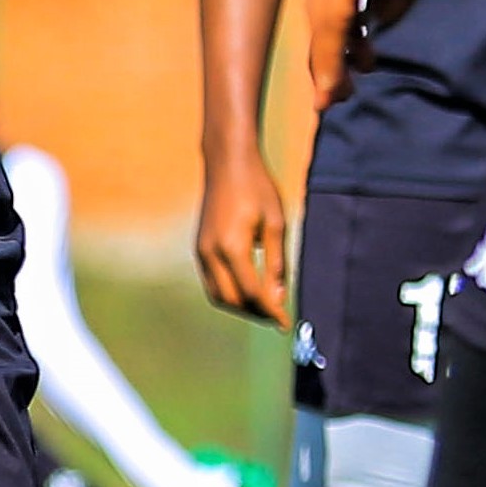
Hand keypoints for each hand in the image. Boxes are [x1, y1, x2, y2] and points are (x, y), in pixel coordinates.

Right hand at [194, 150, 292, 326]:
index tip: (287, 324)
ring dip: (241, 305)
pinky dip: (230, 292)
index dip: (272, 312)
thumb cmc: (256, 188)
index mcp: (232, 248)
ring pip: (218, 295)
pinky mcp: (199, 248)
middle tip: (278, 315)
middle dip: (255, 312)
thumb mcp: (275, 224)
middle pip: (232, 300)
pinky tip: (248, 288)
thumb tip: (278, 298)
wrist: (227, 162)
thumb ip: (277, 263)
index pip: (253, 293)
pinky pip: (212, 282)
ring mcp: (201, 251)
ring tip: (265, 305)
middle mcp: (211, 253)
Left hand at [302, 0, 484, 112]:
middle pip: (327, 12)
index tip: (363, 61)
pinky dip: (328, 53)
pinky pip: (331, 19)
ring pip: (323, 21)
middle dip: (332, 55)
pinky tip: (332, 81)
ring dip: (326, 62)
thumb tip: (380, 20)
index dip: (349, 34)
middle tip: (339, 92)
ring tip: (334, 97)